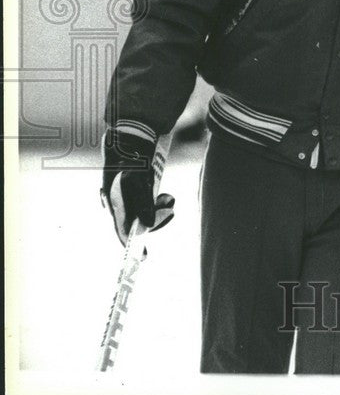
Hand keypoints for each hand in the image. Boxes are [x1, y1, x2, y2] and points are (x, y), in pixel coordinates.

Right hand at [101, 130, 174, 246]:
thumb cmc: (131, 159)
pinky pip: (149, 203)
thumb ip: (143, 204)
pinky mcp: (137, 189)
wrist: (131, 137)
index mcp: (114, 205)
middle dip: (156, 220)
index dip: (133, 244)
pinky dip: (159, 203)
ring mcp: (128, 196)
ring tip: (169, 199)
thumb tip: (148, 228)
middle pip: (138, 223)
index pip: (123, 231)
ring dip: (160, 210)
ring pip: (146, 213)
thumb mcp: (138, 182)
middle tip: (170, 210)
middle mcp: (119, 203)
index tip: (143, 257)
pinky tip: (166, 196)